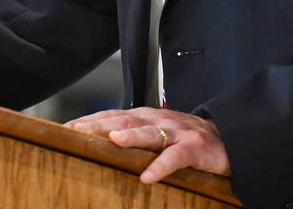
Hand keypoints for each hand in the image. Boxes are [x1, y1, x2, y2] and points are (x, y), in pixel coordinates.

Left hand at [66, 107, 229, 183]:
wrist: (226, 138)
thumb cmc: (185, 138)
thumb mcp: (156, 133)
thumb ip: (132, 136)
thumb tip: (100, 144)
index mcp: (144, 116)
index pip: (111, 115)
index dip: (89, 120)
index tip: (66, 128)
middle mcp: (157, 119)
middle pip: (124, 120)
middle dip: (99, 125)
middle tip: (77, 132)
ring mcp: (176, 132)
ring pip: (149, 133)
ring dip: (130, 137)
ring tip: (112, 141)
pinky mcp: (193, 148)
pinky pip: (175, 158)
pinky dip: (161, 166)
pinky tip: (148, 177)